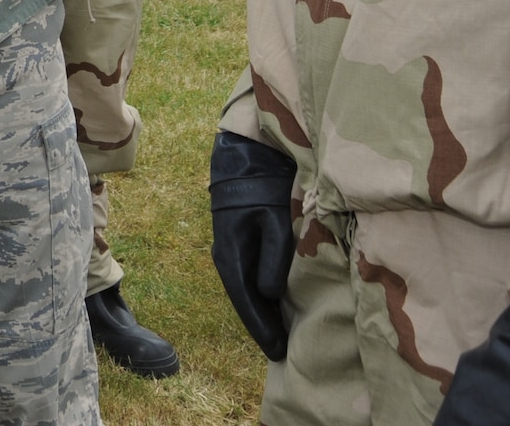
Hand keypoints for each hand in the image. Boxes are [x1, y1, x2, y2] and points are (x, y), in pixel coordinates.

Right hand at [209, 131, 296, 361]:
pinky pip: (251, 277)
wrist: (244, 157)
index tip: (279, 352)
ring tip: (281, 333)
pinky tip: (275, 303)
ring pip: (248, 290)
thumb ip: (274, 258)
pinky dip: (263, 295)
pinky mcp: (240, 243)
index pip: (247, 303)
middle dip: (262, 326)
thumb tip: (271, 294)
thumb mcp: (273, 220)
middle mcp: (226, 257)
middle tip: (284, 351)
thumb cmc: (262, 186)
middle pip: (245, 301)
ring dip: (263, 311)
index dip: (262, 329)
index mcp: (230, 255)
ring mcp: (230, 250)